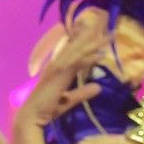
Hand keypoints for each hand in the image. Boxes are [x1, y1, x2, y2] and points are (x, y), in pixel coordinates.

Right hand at [15, 12, 110, 131]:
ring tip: (110, 36)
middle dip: (93, 36)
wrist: (33, 116)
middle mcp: (57, 63)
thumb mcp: (69, 100)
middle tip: (108, 27)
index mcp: (57, 67)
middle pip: (77, 46)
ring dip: (95, 43)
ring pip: (79, 52)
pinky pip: (77, 63)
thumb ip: (82, 93)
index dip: (84, 39)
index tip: (96, 31)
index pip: (72, 50)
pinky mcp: (60, 75)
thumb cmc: (47, 109)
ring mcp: (58, 67)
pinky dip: (89, 58)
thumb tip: (98, 87)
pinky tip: (101, 54)